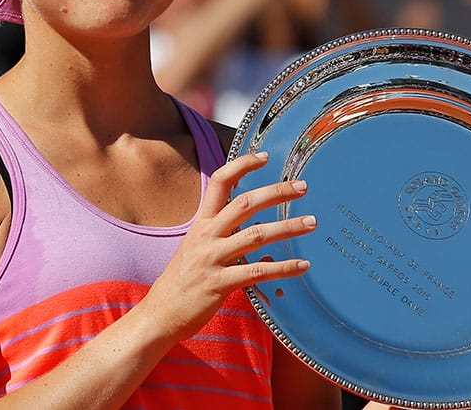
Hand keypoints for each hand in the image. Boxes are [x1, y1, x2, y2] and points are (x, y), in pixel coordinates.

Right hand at [141, 152, 315, 340]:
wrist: (159, 314)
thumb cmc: (182, 281)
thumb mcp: (195, 247)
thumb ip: (221, 234)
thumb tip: (257, 230)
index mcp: (201, 223)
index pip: (219, 182)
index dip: (242, 165)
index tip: (265, 156)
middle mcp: (206, 236)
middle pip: (244, 203)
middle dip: (276, 192)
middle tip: (302, 186)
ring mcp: (212, 259)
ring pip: (256, 235)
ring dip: (287, 227)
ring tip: (311, 222)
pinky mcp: (219, 284)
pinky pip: (257, 272)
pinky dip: (283, 268)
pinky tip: (303, 265)